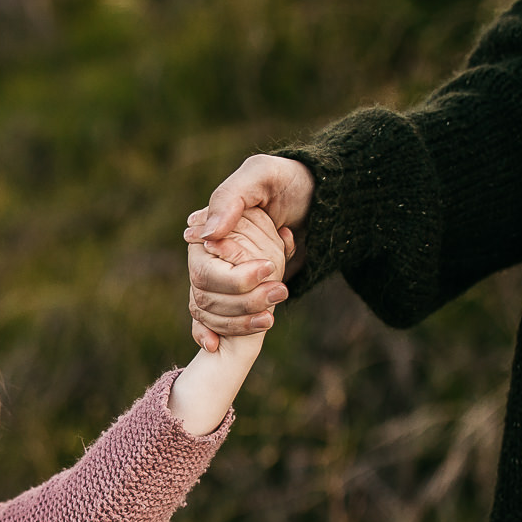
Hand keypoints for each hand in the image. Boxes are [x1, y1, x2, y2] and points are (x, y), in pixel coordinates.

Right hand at [182, 155, 314, 349]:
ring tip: (272, 316)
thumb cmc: (288, 180)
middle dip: (242, 303)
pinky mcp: (239, 290)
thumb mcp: (261, 175)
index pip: (203, 271)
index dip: (229, 282)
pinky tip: (216, 346)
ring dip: (239, 321)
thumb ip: (230, 199)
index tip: (267, 273)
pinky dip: (216, 334)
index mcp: (207, 233)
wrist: (319, 198)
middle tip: (280, 293)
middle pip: (206, 296)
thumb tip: (205, 236)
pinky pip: (215, 319)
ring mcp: (223, 276)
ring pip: (212, 313)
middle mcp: (209, 257)